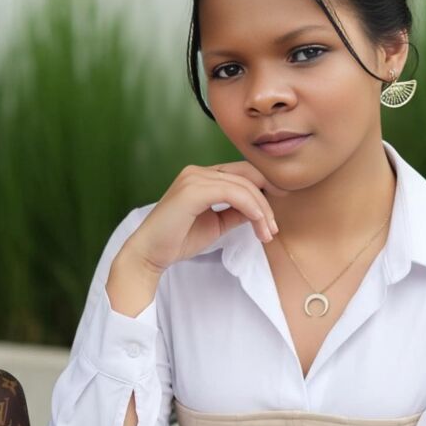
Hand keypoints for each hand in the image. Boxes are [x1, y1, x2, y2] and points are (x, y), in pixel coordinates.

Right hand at [114, 159, 289, 277]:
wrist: (150, 253)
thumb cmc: (178, 240)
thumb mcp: (217, 224)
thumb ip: (237, 212)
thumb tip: (261, 209)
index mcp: (201, 177)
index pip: (241, 174)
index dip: (264, 189)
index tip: (275, 213)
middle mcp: (197, 172)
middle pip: (246, 175)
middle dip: (267, 200)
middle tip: (274, 227)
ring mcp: (194, 178)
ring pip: (243, 185)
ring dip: (261, 210)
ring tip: (267, 233)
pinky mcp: (193, 190)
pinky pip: (233, 192)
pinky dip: (251, 207)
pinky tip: (258, 224)